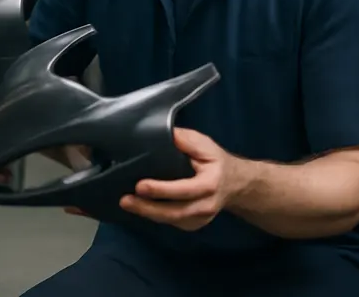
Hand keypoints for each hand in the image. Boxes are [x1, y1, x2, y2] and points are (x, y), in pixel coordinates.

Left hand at [119, 128, 247, 231]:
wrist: (234, 183)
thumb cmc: (215, 161)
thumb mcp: (204, 144)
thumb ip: (184, 140)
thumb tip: (160, 134)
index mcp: (209, 184)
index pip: (183, 189)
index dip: (161, 189)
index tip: (140, 186)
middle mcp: (206, 205)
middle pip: (175, 211)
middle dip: (148, 208)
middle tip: (125, 200)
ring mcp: (200, 218)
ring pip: (171, 219)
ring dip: (147, 213)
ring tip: (126, 204)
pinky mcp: (193, 225)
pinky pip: (171, 221)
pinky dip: (153, 215)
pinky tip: (138, 207)